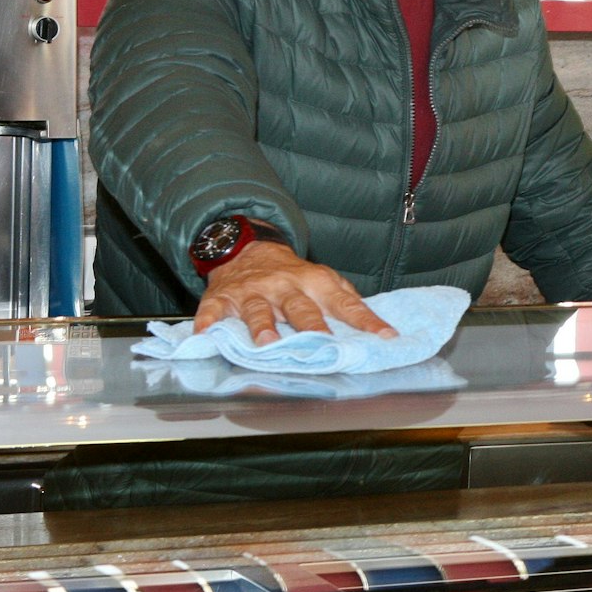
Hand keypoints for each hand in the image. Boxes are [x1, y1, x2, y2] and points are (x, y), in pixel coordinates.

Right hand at [193, 241, 396, 343]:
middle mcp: (285, 286)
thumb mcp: (323, 279)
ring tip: (268, 343)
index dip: (367, 321)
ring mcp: (254, 292)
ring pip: (259, 311)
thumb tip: (375, 326)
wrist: (247, 248)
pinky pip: (215, 310)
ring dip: (263, 327)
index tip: (386, 337)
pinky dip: (209, 321)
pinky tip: (205, 333)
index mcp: (315, 282)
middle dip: (312, 326)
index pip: (346, 304)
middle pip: (301, 308)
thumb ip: (346, 300)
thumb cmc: (291, 274)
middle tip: (323, 343)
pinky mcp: (224, 297)